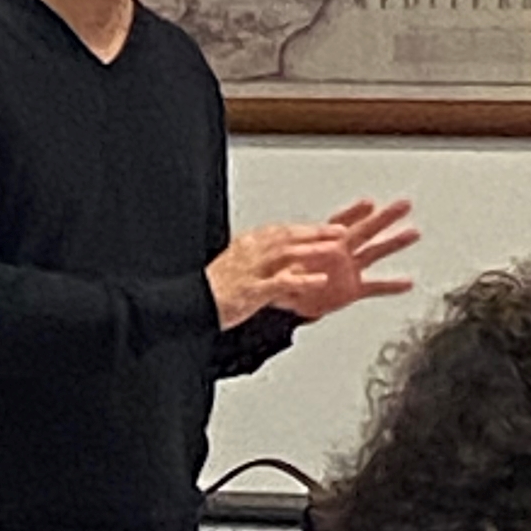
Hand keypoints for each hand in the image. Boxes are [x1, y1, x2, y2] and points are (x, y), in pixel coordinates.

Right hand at [205, 222, 348, 330]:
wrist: (190, 304)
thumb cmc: (213, 290)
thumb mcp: (237, 268)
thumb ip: (260, 263)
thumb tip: (282, 264)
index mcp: (247, 245)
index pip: (281, 230)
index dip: (305, 227)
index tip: (325, 226)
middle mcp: (250, 252)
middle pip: (288, 236)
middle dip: (316, 232)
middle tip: (339, 231)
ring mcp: (251, 270)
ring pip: (287, 252)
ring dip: (313, 248)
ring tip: (336, 248)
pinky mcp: (252, 290)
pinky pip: (282, 282)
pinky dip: (303, 280)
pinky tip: (319, 280)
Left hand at [272, 199, 418, 320]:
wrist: (284, 298)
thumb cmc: (280, 276)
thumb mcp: (282, 272)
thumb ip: (290, 273)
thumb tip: (289, 273)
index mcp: (322, 242)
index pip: (340, 223)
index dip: (354, 213)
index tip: (370, 203)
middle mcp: (339, 252)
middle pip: (365, 230)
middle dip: (385, 217)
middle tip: (403, 204)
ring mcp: (348, 269)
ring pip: (375, 252)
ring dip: (394, 242)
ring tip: (413, 232)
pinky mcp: (351, 289)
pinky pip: (375, 287)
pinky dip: (391, 285)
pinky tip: (407, 282)